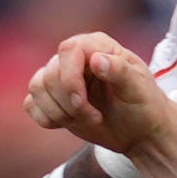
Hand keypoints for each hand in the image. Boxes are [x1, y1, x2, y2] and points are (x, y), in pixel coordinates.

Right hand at [27, 32, 176, 177]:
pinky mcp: (53, 99)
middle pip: (49, 74)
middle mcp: (76, 58)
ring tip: (86, 119)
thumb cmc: (145, 106)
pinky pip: (31, 104)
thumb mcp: (139, 89)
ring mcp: (62, 78)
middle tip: (94, 117)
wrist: (141, 131)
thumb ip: (120, 72)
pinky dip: (46, 118)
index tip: (82, 102)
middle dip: (68, 103)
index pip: (68, 50)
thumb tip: (96, 59)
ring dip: (58, 112)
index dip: (69, 78)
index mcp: (97, 46)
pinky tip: (68, 123)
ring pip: (37, 88)